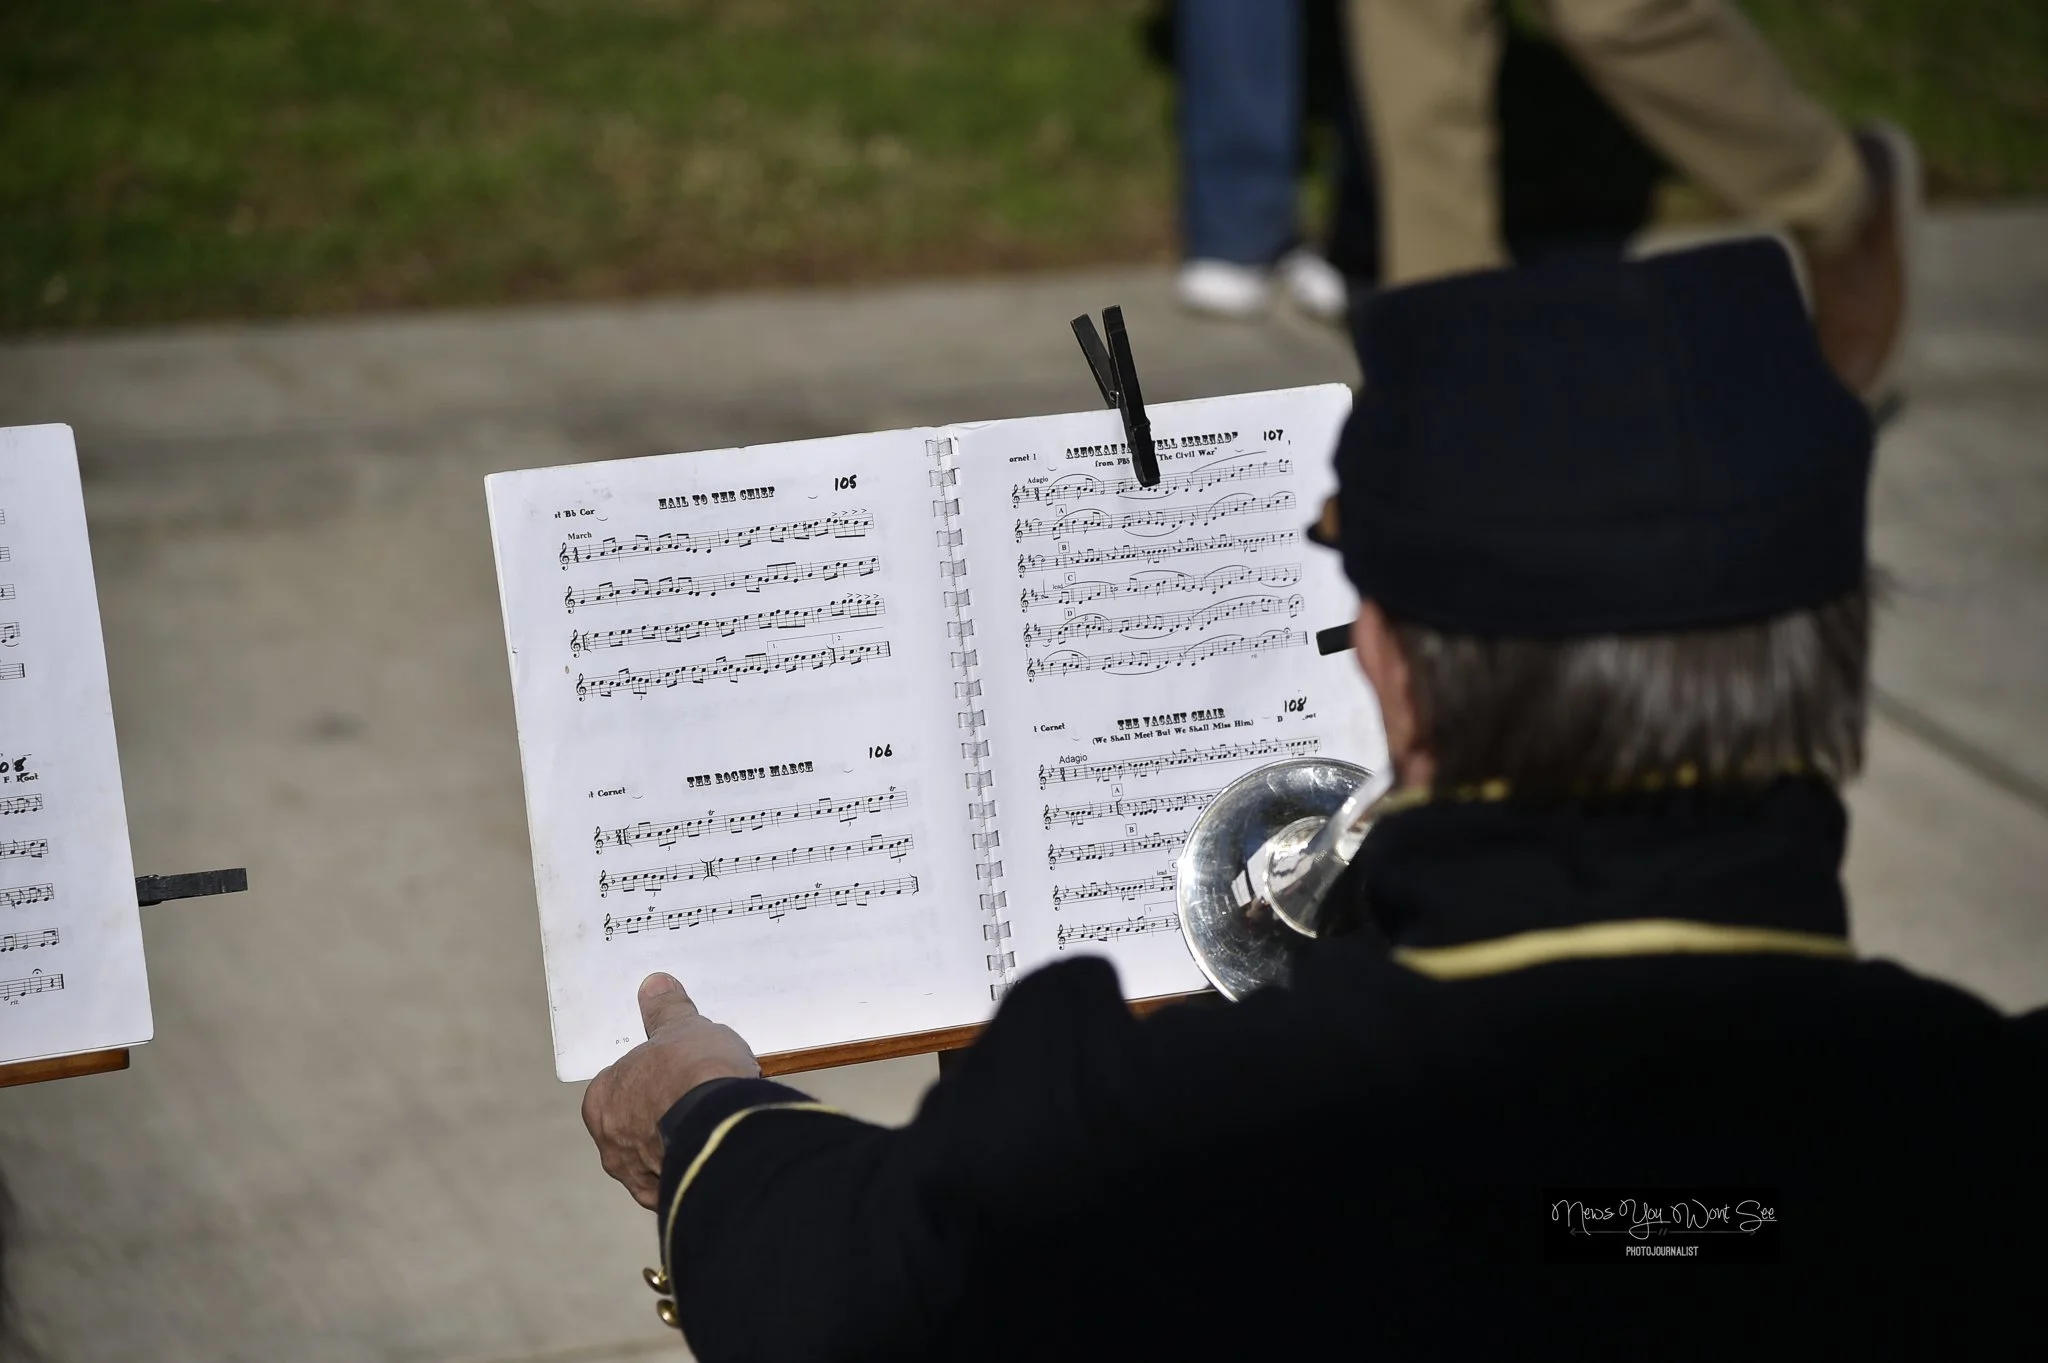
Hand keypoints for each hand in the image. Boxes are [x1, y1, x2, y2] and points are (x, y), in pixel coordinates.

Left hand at [581, 973, 761, 1208]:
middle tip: (698, 1094)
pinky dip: (696, 1165)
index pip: (619, 1083)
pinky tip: (719, 1149)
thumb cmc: (693, 1073)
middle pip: (636, 1121)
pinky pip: (681, 1178)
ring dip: (680, 1140)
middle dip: (663, 1109)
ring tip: (715, 1121)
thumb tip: (653, 985)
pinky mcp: (669, 1198)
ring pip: (658, 1154)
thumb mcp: (683, 1028)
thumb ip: (665, 1010)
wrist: (723, 1128)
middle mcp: (610, 1145)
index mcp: (601, 1102)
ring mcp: (638, 1177)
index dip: (650, 1072)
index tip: (677, 1068)